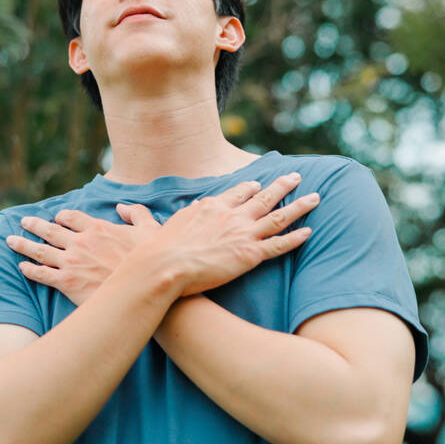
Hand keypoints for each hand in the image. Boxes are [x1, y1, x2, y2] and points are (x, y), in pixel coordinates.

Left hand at [7, 203, 160, 305]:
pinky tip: (21, 267)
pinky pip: (42, 274)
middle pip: (50, 231)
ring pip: (40, 251)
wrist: (145, 287)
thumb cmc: (150, 260)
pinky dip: (29, 270)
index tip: (57, 217)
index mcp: (98, 228)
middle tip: (24, 222)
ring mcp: (72, 262)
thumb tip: (122, 207)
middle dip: (35, 225)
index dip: (62, 216)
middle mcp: (80, 242)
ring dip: (24, 245)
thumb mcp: (150, 229)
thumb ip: (137, 213)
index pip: (72, 217)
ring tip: (10, 240)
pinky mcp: (67, 283)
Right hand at [136, 172, 319, 296]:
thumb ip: (144, 218)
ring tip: (316, 197)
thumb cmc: (156, 251)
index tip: (258, 183)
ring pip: (278, 216)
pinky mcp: (250, 254)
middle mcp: (231, 215)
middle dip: (282, 186)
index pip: (235, 193)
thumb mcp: (150, 228)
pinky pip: (279, 244)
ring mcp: (243, 233)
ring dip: (299, 206)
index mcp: (210, 207)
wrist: (165, 266)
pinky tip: (309, 232)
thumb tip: (128, 209)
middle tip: (296, 177)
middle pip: (263, 197)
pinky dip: (295, 238)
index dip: (249, 188)